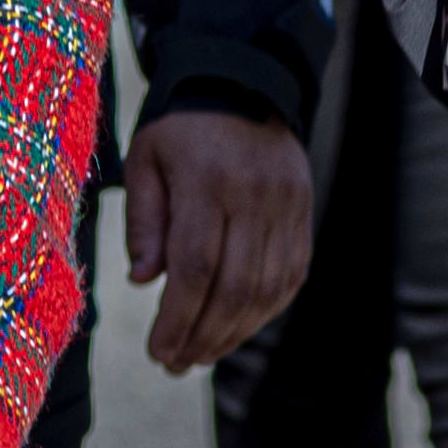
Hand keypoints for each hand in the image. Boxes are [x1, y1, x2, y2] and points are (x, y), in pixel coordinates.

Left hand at [124, 102, 314, 371]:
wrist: (243, 83)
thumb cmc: (181, 129)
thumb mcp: (146, 160)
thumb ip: (145, 220)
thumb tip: (144, 280)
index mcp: (209, 179)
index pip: (197, 266)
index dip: (178, 318)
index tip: (158, 351)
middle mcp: (255, 195)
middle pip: (235, 287)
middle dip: (203, 336)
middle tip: (175, 363)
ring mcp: (287, 206)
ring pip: (267, 289)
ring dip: (233, 333)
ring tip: (200, 353)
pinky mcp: (303, 214)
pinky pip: (290, 277)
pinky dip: (263, 311)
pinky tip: (235, 328)